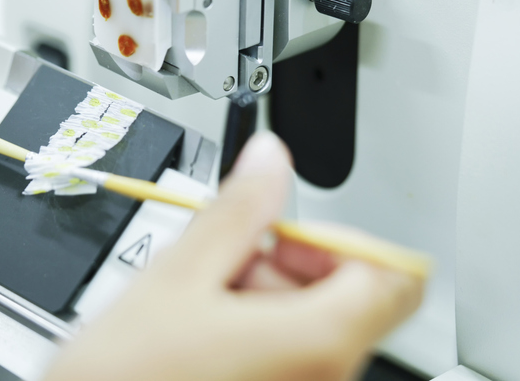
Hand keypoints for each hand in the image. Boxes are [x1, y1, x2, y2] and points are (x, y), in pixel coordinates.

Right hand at [44, 132, 423, 380]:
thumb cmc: (125, 379)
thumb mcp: (178, 276)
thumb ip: (237, 210)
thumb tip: (270, 159)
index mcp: (316, 342)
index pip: (394, 274)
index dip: (342, 238)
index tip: (290, 227)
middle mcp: (324, 377)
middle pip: (350, 295)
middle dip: (291, 261)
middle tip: (231, 254)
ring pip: (315, 321)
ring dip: (267, 291)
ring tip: (204, 291)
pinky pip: (292, 350)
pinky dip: (259, 322)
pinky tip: (205, 321)